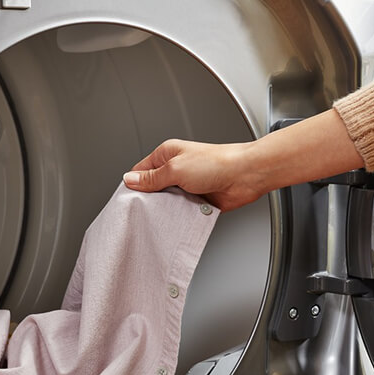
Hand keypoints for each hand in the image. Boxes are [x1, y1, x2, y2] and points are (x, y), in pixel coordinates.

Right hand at [123, 139, 264, 211]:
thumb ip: (152, 178)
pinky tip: (177, 220)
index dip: (133, 185)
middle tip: (144, 211)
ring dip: (166, 209)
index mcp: (168, 154)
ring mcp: (187, 185)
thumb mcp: (176, 169)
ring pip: (167, 202)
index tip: (128, 200)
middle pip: (153, 189)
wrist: (245, 176)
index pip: (141, 171)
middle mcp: (176, 168)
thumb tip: (130, 180)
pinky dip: (179, 216)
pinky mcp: (197, 200)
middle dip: (150, 200)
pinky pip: (182, 211)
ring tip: (164, 215)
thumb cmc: (217, 163)